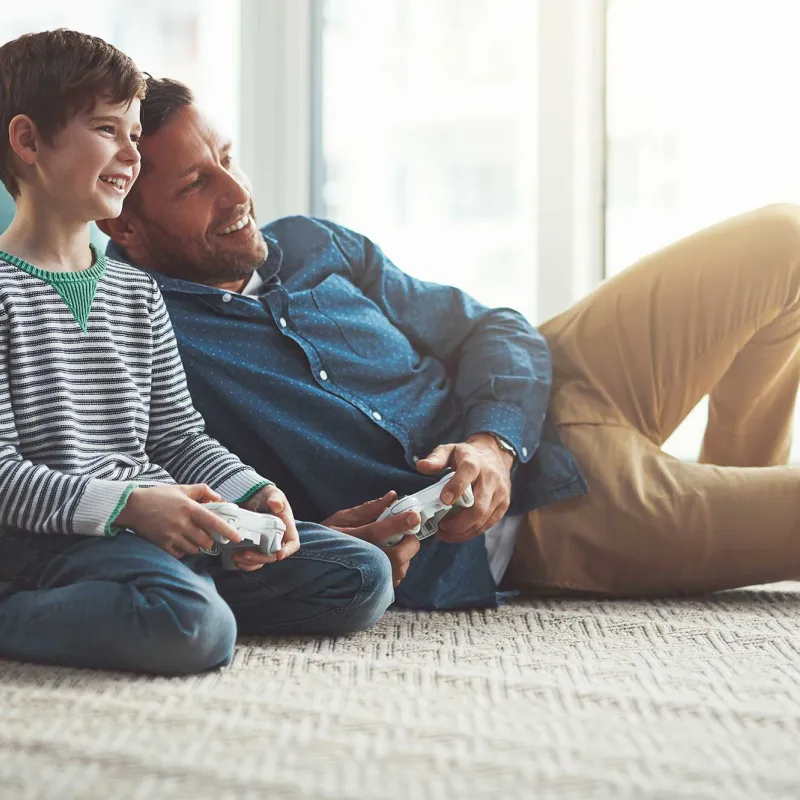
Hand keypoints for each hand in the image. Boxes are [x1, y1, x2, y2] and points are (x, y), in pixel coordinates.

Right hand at [113, 483, 243, 558]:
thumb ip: (203, 491)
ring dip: (196, 546)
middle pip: (206, 540)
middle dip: (210, 540)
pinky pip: (180, 554)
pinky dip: (183, 551)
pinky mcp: (163, 545)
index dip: (228, 531)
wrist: (132, 506)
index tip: (238, 537)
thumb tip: (219, 499)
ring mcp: (172, 536)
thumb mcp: (182, 489)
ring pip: (194, 549)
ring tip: (190, 537)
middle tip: (207, 535)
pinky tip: (179, 542)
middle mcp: (182, 524)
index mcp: (190, 508)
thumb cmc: (158, 496)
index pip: (214, 522)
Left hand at [237, 484, 299, 570]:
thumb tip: (276, 505)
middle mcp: (278, 538)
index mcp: (286, 527)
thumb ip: (275, 498)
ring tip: (236, 557)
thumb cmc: (267, 495)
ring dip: (250, 562)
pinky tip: (236, 560)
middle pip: (274, 555)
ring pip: (262, 560)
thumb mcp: (272, 493)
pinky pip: (253, 560)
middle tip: (245, 554)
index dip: (288, 550)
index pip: (293, 542)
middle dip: (260, 558)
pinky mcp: (255, 546)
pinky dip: (246, 564)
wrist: (253, 497)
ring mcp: (266, 544)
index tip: (279, 554)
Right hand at [322, 492, 420, 586]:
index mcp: (350, 541)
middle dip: (408, 542)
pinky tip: (384, 561)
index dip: (398, 523)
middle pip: (397, 556)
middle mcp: (360, 564)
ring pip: (401, 568)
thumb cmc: (326, 541)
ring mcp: (369, 583)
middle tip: (405, 533)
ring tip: (390, 548)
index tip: (414, 516)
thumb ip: (368, 509)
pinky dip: (397, 567)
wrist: (313, 573)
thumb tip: (391, 497)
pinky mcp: (375, 593)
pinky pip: (397, 578)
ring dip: (403, 555)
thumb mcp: (341, 520)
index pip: (378, 532)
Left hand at [415, 433, 512, 543]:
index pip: (467, 474)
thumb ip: (435, 459)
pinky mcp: (504, 505)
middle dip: (458, 522)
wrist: (495, 455)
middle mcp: (491, 478)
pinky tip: (458, 533)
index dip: (456, 488)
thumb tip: (421, 467)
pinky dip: (471, 532)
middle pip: (477, 507)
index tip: (443, 500)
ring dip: (462, 531)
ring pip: (483, 519)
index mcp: (474, 463)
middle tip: (440, 527)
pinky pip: (488, 524)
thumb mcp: (449, 451)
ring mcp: (500, 493)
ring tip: (445, 533)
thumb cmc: (467, 456)